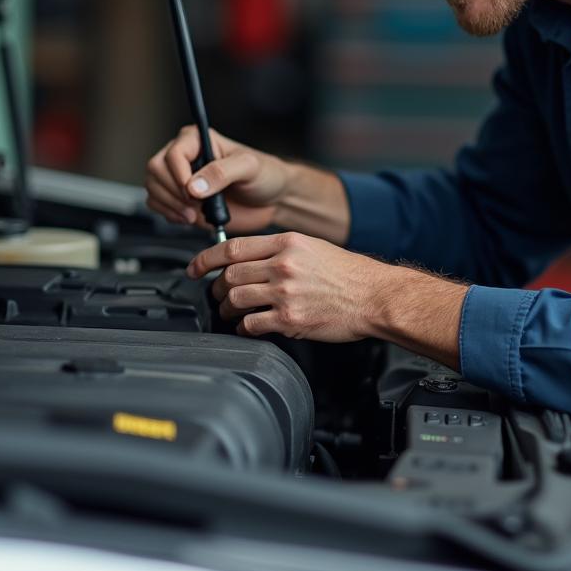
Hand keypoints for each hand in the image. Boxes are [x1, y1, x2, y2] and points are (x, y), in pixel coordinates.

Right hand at [145, 126, 290, 232]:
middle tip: (196, 206)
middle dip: (174, 193)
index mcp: (198, 139)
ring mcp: (180, 178)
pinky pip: (158, 205)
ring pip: (153, 188)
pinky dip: (169, 215)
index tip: (194, 192)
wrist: (272, 199)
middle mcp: (185, 156)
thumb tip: (194, 185)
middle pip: (156, 170)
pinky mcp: (180, 198)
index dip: (179, 175)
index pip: (173, 153)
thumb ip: (222, 172)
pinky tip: (189, 218)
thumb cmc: (265, 174)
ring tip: (194, 214)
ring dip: (170, 205)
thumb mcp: (249, 167)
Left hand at [187, 231, 390, 340]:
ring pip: (236, 299)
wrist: (374, 297)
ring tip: (229, 312)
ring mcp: (285, 293)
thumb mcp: (313, 247)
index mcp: (288, 243)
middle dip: (216, 287)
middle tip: (215, 294)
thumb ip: (281, 250)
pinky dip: (242, 327)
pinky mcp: (290, 319)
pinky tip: (246, 327)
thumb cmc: (349, 274)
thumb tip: (251, 258)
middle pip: (230, 275)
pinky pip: (252, 324)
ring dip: (226, 308)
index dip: (206, 258)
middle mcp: (284, 265)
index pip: (233, 248)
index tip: (196, 267)